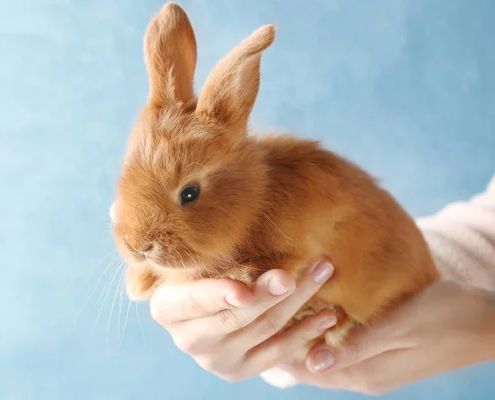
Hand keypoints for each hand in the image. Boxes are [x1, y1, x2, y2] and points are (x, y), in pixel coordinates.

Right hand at [149, 260, 335, 381]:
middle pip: (234, 317)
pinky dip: (305, 332)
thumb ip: (213, 252)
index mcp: (167, 310)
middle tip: (293, 273)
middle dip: (267, 294)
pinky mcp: (241, 371)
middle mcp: (188, 339)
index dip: (217, 296)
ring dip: (297, 302)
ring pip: (263, 330)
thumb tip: (237, 203)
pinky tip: (326, 315)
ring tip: (321, 274)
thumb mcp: (198, 263)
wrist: (205, 314)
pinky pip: (278, 354)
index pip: (193, 303)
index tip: (243, 291)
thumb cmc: (204, 272)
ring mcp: (215, 359)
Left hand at [263, 280, 494, 394]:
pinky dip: (318, 337)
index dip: (276, 348)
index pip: (305, 367)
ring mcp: (371, 371)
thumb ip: (358, 345)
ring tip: (269, 318)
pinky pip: (337, 351)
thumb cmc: (447, 317)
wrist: (487, 324)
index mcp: (364, 374)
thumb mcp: (402, 326)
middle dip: (281, 344)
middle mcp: (362, 378)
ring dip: (298, 339)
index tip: (250, 325)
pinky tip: (306, 319)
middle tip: (251, 318)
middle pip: (308, 365)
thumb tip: (314, 360)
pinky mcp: (378, 358)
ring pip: (320, 358)